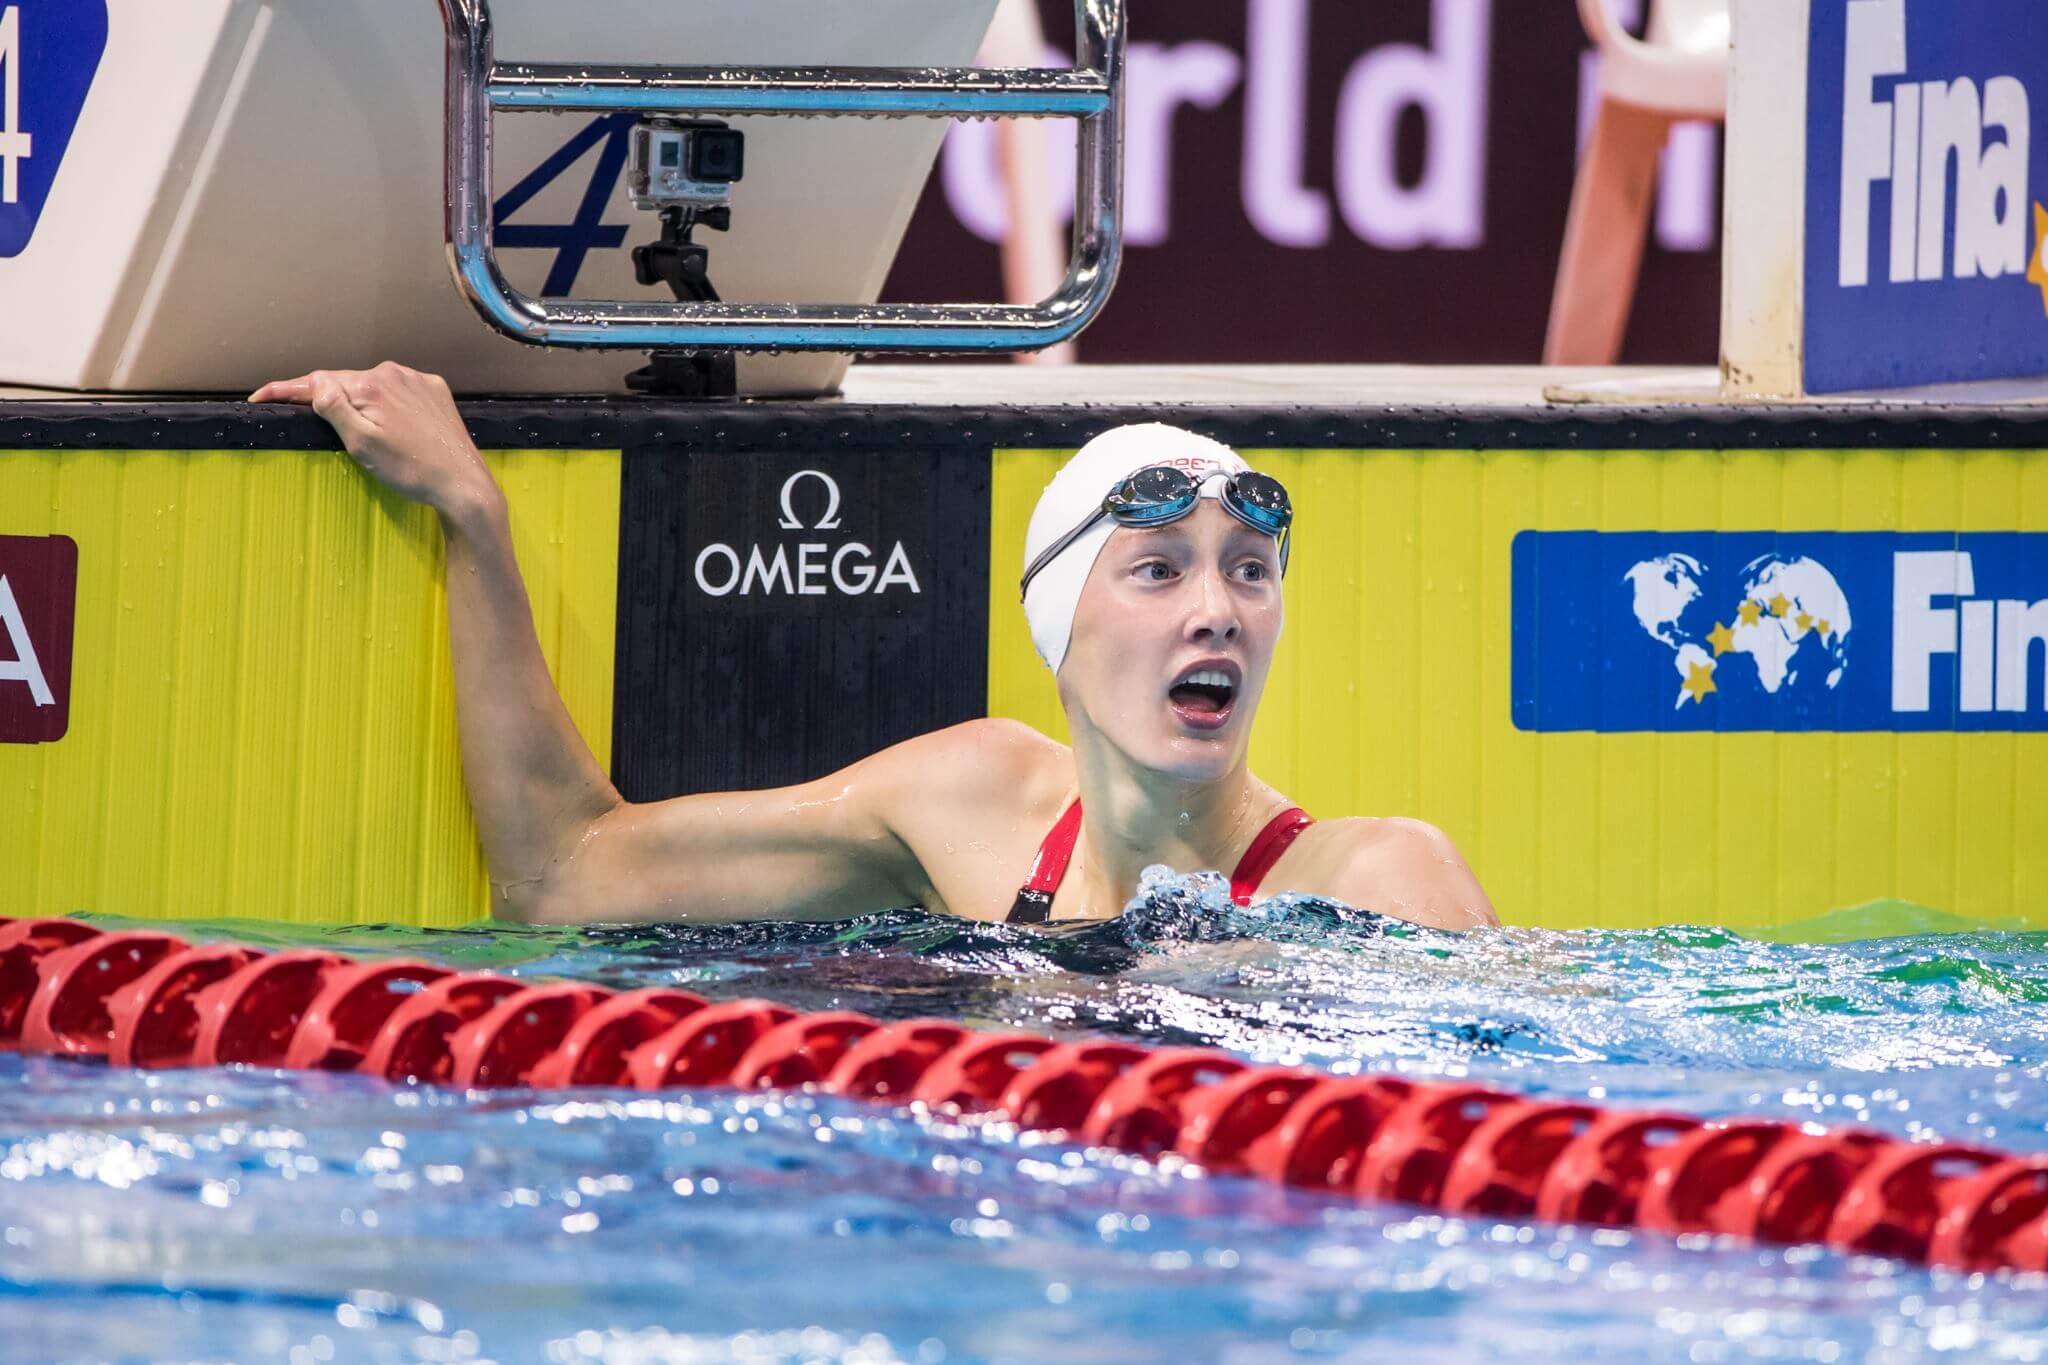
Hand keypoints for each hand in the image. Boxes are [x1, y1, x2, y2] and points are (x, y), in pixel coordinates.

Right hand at [250, 362, 494, 513]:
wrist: (464, 485)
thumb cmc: (412, 471)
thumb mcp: (361, 444)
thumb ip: (334, 409)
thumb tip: (315, 384)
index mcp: (371, 385)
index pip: (318, 383)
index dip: (286, 390)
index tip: (259, 398)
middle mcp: (395, 374)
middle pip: (345, 382)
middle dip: (322, 395)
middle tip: (295, 409)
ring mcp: (418, 381)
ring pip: (372, 385)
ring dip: (355, 398)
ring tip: (344, 421)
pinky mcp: (435, 393)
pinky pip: (399, 391)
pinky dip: (385, 401)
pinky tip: (383, 418)